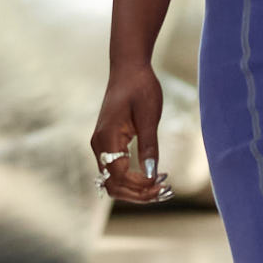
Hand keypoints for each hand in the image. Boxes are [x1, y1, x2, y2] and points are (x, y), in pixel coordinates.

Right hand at [91, 65, 171, 205]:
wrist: (129, 69)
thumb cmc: (140, 88)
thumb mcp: (149, 117)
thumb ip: (149, 146)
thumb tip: (152, 174)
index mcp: (107, 137)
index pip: (119, 176)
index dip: (140, 186)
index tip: (162, 185)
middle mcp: (99, 145)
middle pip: (113, 184)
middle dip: (138, 193)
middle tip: (164, 191)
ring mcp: (101, 145)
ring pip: (113, 180)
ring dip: (135, 189)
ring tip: (161, 189)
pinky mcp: (108, 143)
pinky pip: (116, 170)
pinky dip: (132, 179)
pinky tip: (152, 178)